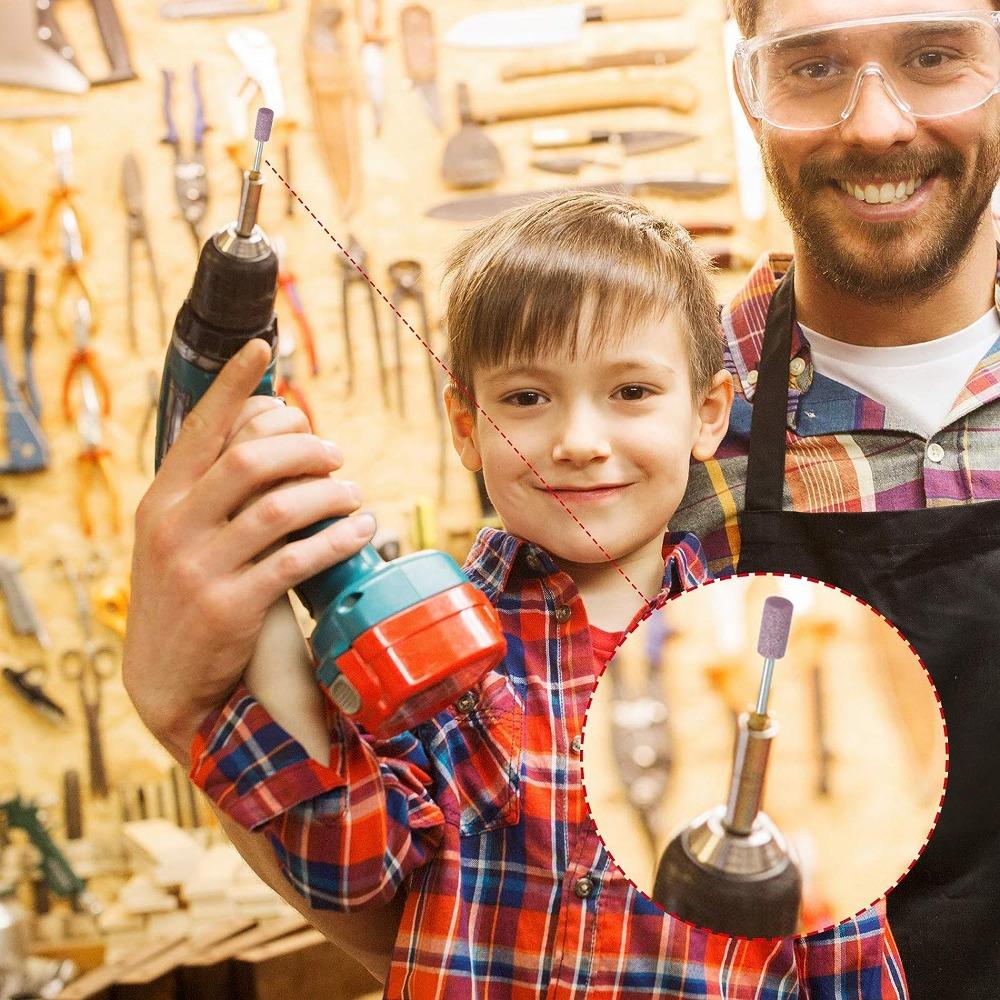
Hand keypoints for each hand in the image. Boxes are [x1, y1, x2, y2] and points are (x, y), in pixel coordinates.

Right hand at [123, 339, 375, 763]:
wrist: (165, 678)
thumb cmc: (187, 594)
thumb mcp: (177, 536)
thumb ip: (210, 490)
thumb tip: (266, 431)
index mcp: (162, 498)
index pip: (201, 428)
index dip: (233, 385)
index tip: (263, 346)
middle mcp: (174, 525)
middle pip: (251, 459)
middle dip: (306, 448)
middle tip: (335, 456)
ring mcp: (199, 566)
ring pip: (280, 507)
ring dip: (329, 494)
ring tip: (354, 495)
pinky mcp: (230, 606)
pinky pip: (297, 559)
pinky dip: (337, 539)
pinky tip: (362, 531)